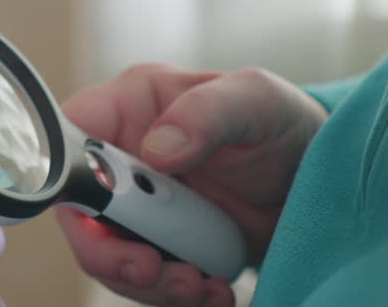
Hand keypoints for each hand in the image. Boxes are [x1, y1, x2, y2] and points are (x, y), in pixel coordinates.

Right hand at [56, 64, 326, 306]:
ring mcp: (143, 206)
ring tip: (200, 287)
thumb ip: (206, 113)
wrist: (321, 178)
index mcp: (133, 107)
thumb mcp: (255, 100)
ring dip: (150, 283)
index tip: (96, 215)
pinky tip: (216, 293)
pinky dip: (177, 296)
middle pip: (81, 212)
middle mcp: (126, 157)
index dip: (66, 175)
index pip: (69, 134)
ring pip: (112, 255)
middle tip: (153, 270)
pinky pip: (150, 279)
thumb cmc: (281, 121)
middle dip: (111, 252)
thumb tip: (156, 149)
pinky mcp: (165, 244)